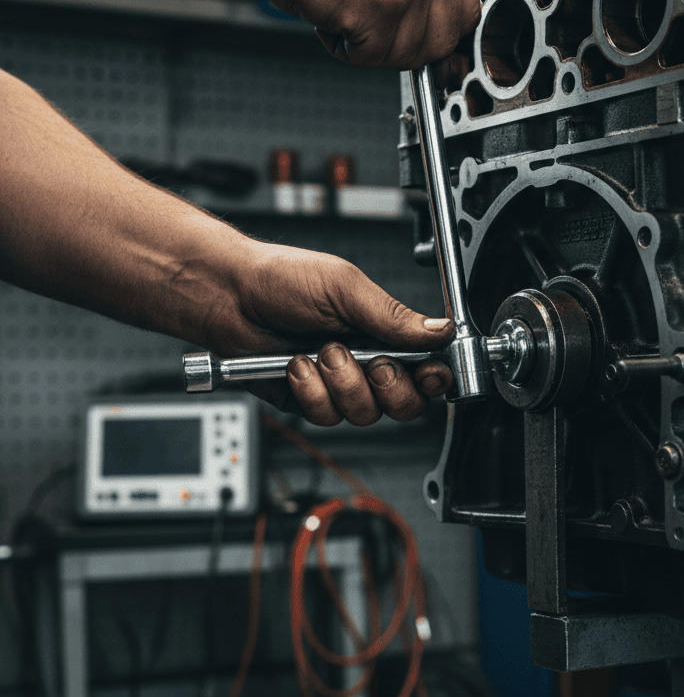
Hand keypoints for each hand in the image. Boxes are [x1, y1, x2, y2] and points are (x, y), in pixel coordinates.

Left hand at [208, 242, 454, 424]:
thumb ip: (394, 317)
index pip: (426, 367)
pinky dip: (310, 391)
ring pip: (365, 414)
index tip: (429, 372)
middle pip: (404, 404)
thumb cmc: (281, 280)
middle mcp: (364, 361)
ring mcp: (336, 385)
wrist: (228, 296)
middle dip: (388, 387)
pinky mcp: (308, 401)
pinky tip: (296, 367)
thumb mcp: (345, 289)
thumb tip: (441, 330)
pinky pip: (326, 416)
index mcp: (381, 331)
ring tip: (319, 353)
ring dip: (342, 383)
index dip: (433, 377)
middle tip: (370, 362)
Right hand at [262, 0, 480, 69]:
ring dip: (374, 48)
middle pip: (445, 40)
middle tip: (376, 27)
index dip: (435, 29)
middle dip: (408, 46)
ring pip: (409, 55)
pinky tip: (335, 16)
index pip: (466, 9)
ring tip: (349, 10)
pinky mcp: (382, 10)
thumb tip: (441, 22)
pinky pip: (373, 59)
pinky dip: (347, 50)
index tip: (413, 31)